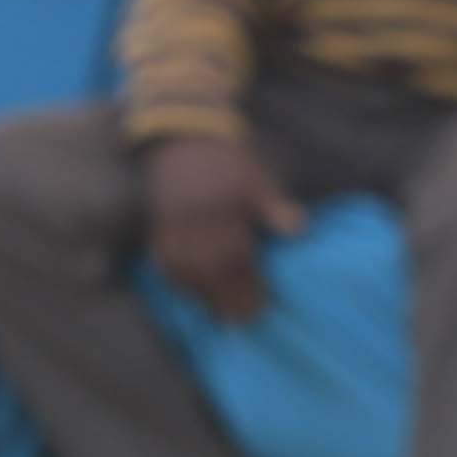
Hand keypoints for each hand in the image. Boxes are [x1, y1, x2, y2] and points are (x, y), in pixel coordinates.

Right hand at [142, 132, 308, 327]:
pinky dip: (177, 280)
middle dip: (226, 298)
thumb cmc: (228, 159)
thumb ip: (275, 205)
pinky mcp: (158, 227)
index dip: (248, 285)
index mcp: (222, 209)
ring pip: (184, 270)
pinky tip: (189, 293)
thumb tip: (298, 230)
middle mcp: (194, 222)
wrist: (183, 135)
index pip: (235, 257)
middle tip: (241, 322)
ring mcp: (172, 226)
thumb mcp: (257, 176)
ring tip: (217, 314)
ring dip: (201, 296)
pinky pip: (164, 261)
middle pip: (210, 270)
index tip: (260, 307)